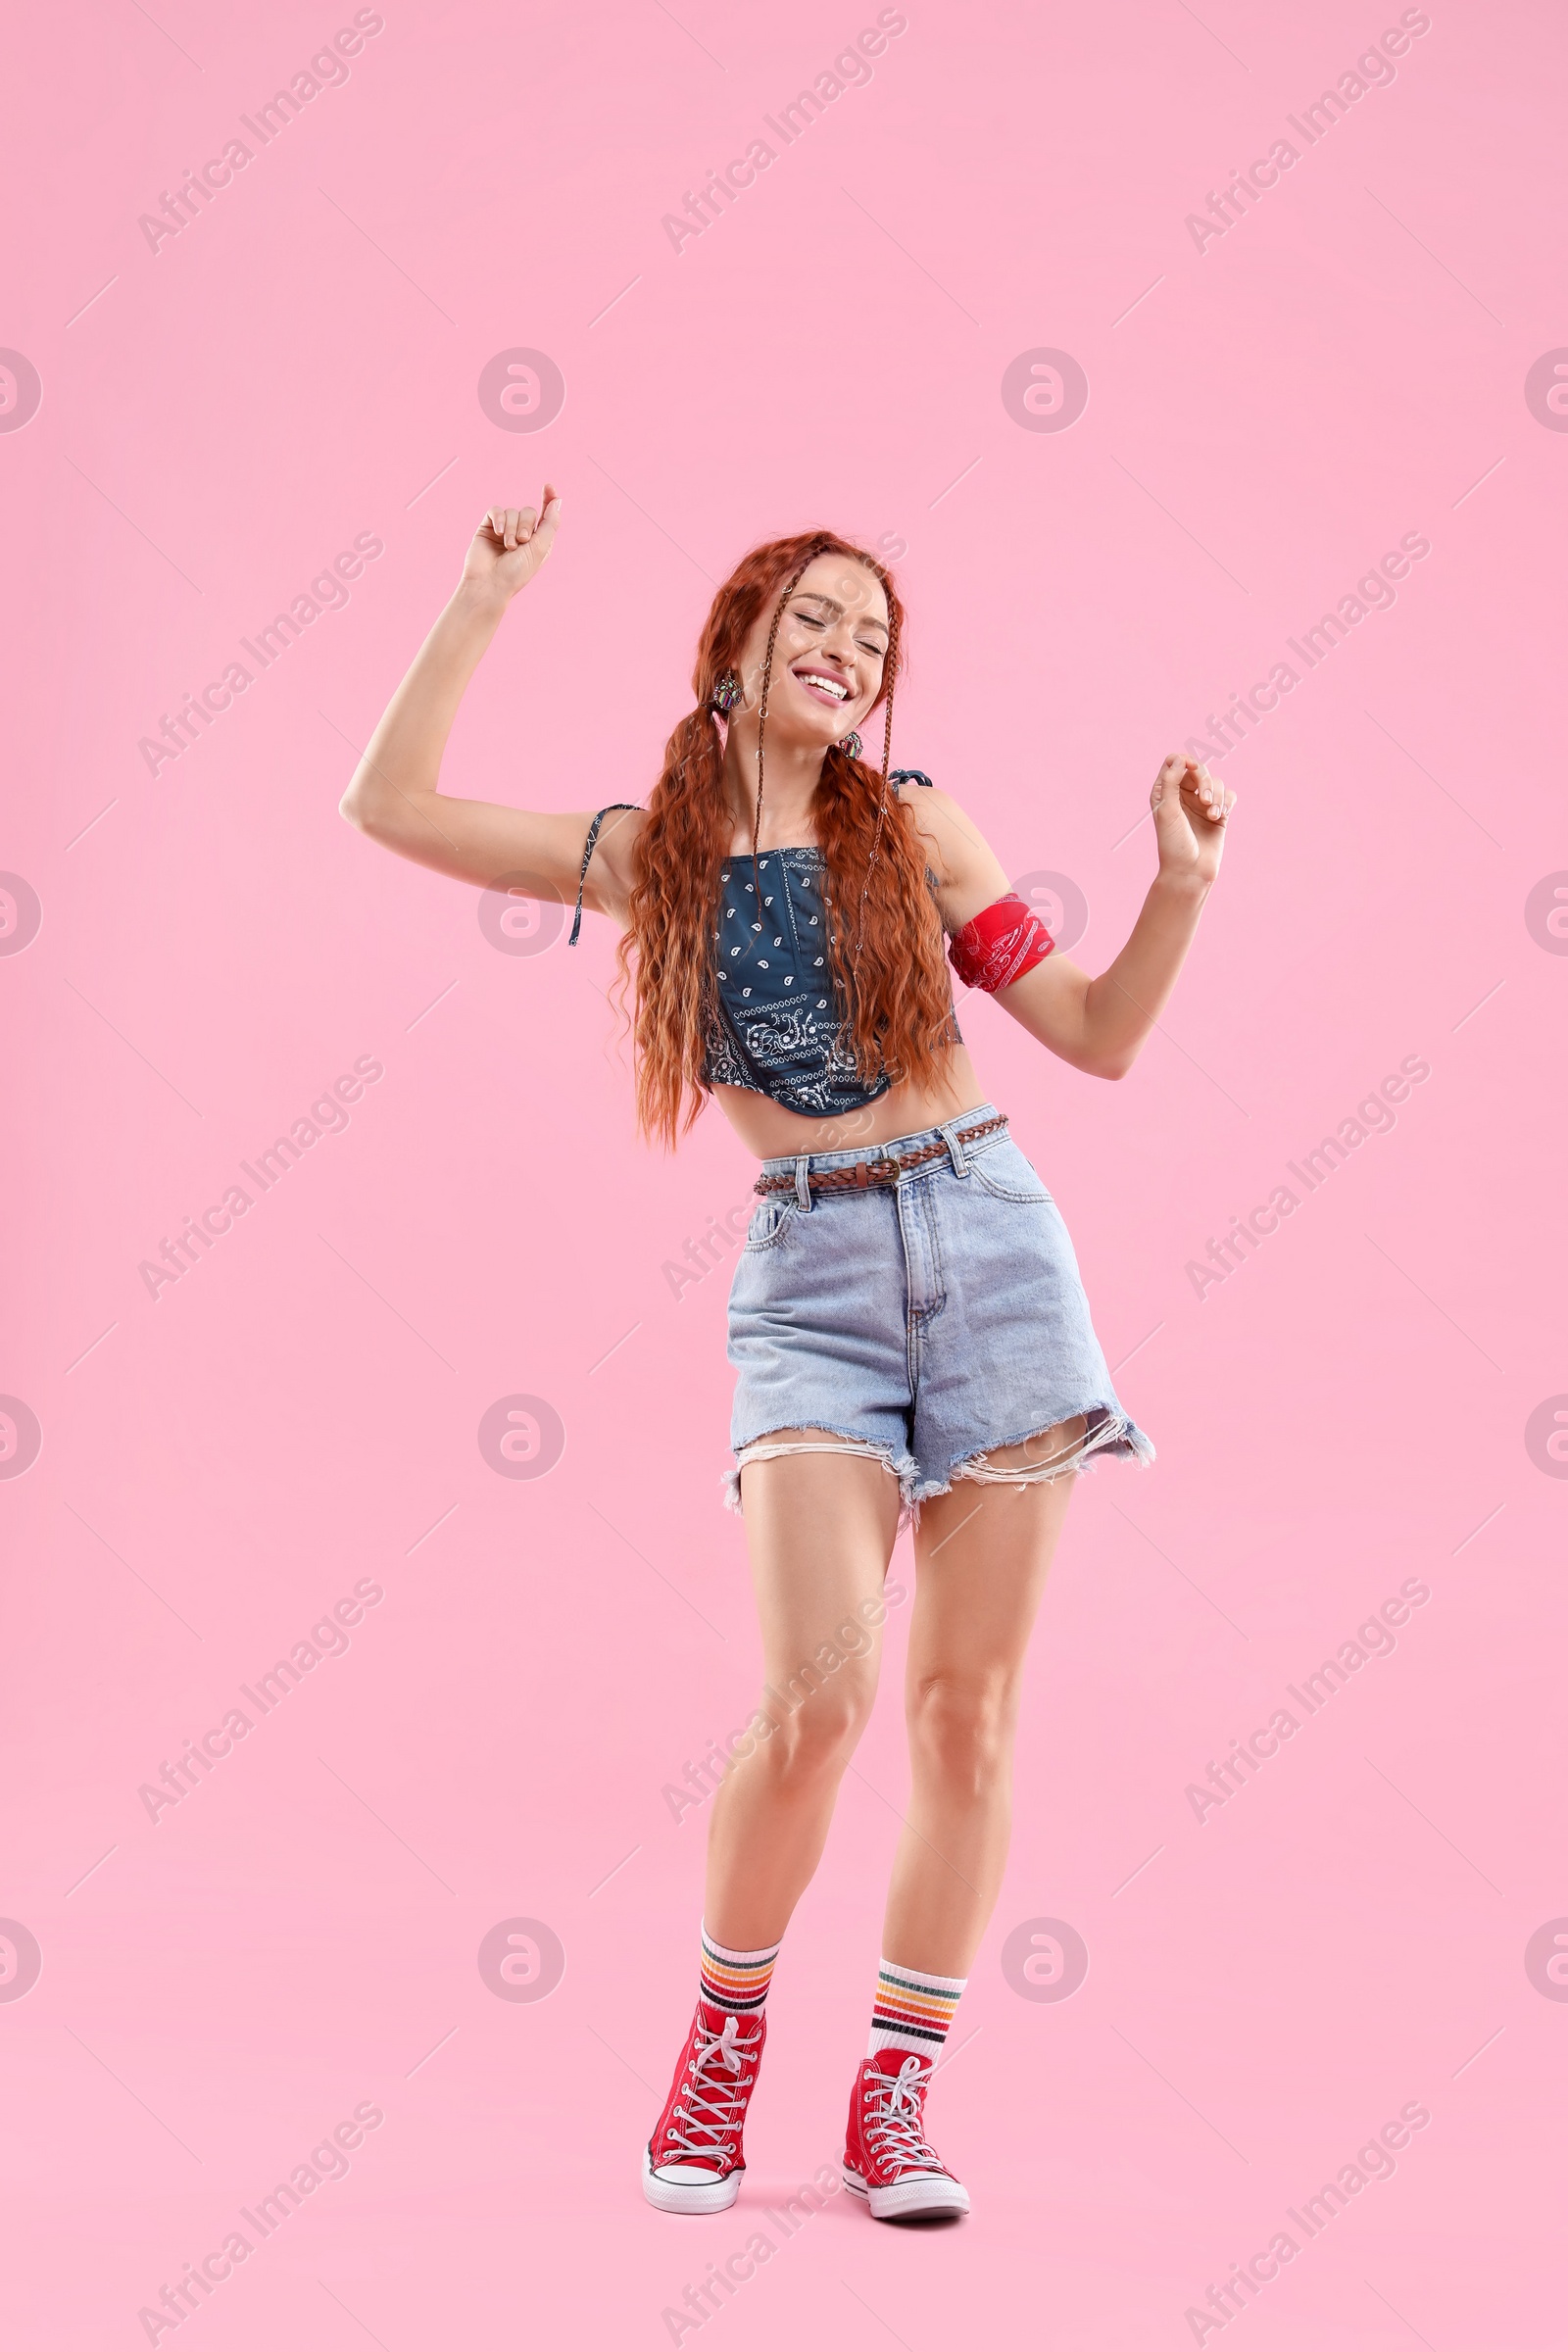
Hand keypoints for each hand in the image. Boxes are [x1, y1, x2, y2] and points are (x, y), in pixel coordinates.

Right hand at [461, 487, 561, 601]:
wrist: (489, 584)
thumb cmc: (516, 572)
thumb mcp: (540, 548)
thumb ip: (550, 523)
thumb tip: (558, 500)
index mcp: (538, 540)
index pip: (545, 514)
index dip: (548, 499)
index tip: (549, 486)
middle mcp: (521, 533)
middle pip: (528, 511)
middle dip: (526, 525)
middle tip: (522, 542)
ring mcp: (504, 530)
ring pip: (512, 511)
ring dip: (512, 528)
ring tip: (508, 546)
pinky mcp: (488, 527)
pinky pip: (496, 511)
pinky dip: (499, 519)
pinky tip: (498, 532)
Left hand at [1150, 752, 1233, 885]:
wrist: (1190, 871)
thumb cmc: (1173, 843)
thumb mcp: (1167, 810)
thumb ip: (1171, 782)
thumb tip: (1181, 758)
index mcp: (1165, 792)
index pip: (1174, 762)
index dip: (1185, 760)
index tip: (1192, 769)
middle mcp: (1183, 795)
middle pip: (1199, 769)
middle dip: (1205, 780)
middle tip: (1204, 800)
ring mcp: (1202, 804)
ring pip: (1216, 782)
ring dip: (1217, 795)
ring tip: (1211, 814)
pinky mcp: (1218, 813)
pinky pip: (1229, 795)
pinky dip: (1226, 803)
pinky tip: (1218, 817)